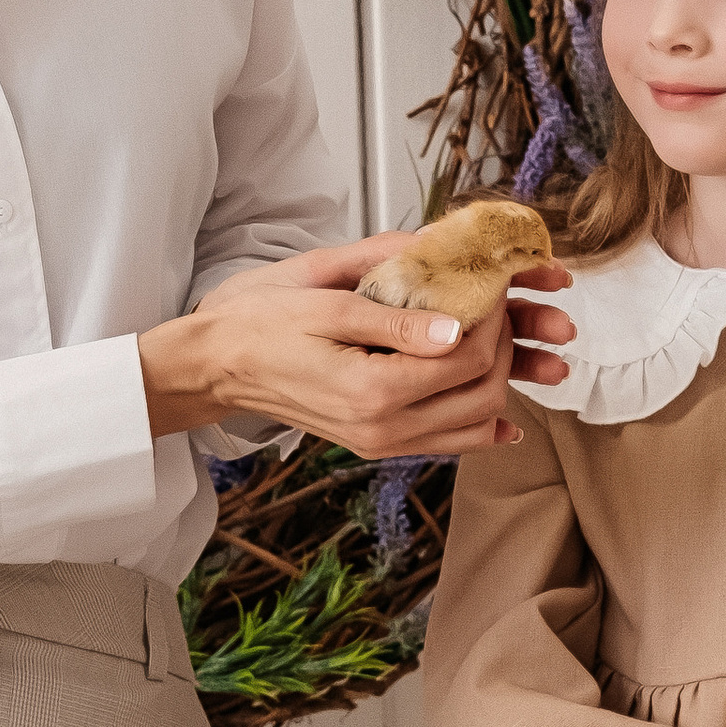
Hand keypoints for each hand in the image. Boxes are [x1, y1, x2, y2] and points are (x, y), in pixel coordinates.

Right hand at [138, 236, 571, 461]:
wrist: (217, 364)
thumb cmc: (262, 323)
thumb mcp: (327, 303)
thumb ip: (396, 318)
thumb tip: (457, 328)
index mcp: (370, 390)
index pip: (467, 357)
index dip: (494, 316)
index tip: (494, 282)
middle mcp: (381, 429)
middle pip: (483, 394)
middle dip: (508, 347)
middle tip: (501, 307)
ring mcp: (380, 443)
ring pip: (475, 425)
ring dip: (504, 384)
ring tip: (504, 342)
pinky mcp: (377, 444)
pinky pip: (447, 444)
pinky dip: (481, 425)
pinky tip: (501, 411)